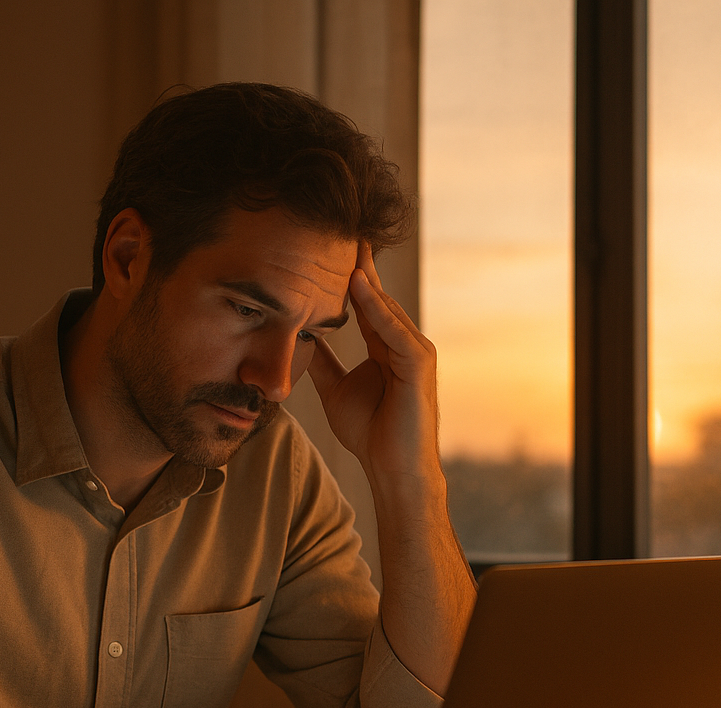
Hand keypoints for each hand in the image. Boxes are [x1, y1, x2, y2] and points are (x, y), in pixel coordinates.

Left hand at [305, 242, 441, 481]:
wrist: (392, 469)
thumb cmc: (370, 434)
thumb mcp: (335, 389)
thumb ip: (324, 364)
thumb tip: (302, 343)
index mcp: (385, 345)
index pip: (364, 301)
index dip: (346, 274)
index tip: (326, 245)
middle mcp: (403, 341)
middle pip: (377, 295)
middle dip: (357, 263)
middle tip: (337, 225)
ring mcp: (414, 350)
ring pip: (385, 306)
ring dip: (363, 276)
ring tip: (342, 244)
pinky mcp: (419, 363)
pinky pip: (393, 328)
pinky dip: (376, 306)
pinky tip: (357, 283)